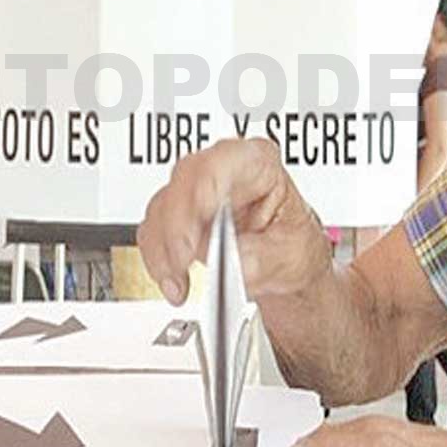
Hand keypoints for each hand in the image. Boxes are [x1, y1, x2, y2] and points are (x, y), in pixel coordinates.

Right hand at [137, 138, 329, 305]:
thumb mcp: (293, 254)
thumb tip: (235, 259)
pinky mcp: (176, 216)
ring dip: (163, 249)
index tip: (194, 235)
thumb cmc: (292, 244)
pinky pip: (153, 231)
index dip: (201, 195)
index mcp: (258, 164)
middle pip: (183, 183)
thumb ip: (264, 257)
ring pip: (161, 208)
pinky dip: (157, 259)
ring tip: (178, 282)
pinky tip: (173, 280)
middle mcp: (221, 170)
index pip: (221, 163)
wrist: (283, 263)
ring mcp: (194, 191)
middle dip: (176, 228)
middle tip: (182, 263)